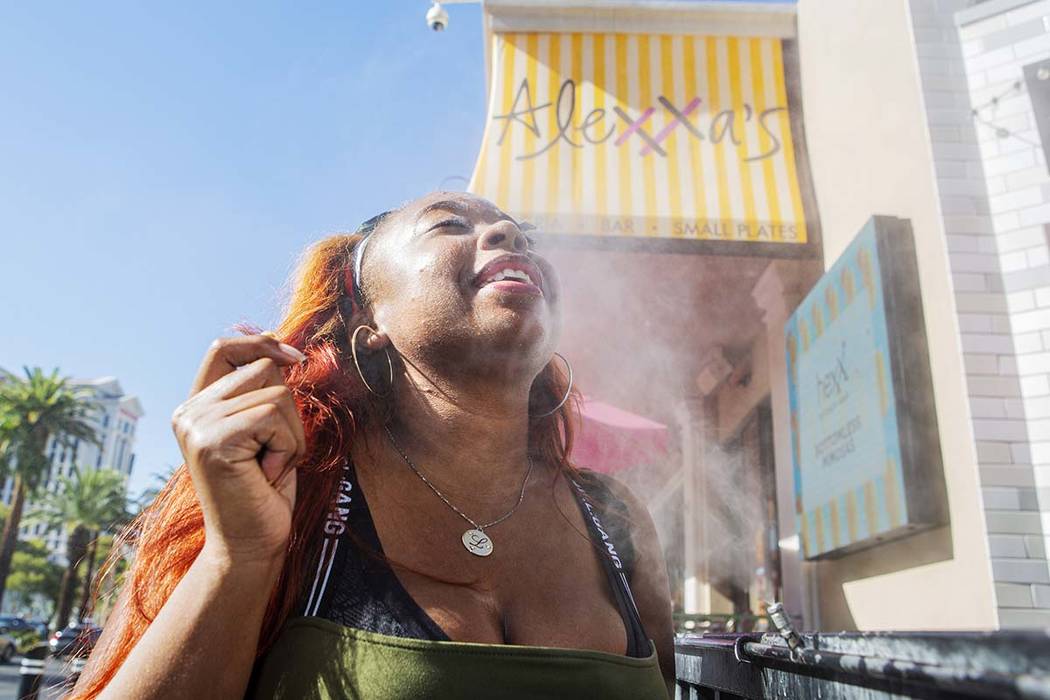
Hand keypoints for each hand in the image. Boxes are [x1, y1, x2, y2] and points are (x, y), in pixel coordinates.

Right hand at [171, 335, 307, 565]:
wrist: (251, 544)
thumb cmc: (265, 490)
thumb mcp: (264, 432)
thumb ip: (261, 393)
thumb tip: (283, 350)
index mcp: (197, 406)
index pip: (224, 348)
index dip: (261, 342)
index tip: (295, 357)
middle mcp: (189, 412)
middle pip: (263, 368)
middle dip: (288, 410)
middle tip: (273, 452)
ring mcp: (197, 425)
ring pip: (277, 394)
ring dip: (291, 434)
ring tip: (269, 466)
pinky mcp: (213, 441)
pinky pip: (275, 417)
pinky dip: (287, 448)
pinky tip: (267, 474)